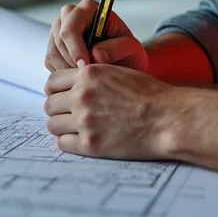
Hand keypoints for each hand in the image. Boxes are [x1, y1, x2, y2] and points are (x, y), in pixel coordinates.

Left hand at [43, 63, 177, 159]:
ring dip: (62, 126)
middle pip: (49, 104)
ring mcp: (84, 121)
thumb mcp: (117, 72)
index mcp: (88, 75)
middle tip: (70, 115)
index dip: (56, 91)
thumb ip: (91, 77)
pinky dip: (69, 142)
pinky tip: (81, 139)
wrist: (168, 118)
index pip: (52, 82)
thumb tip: (71, 85)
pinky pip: (62, 143)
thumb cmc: (150, 95)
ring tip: (76, 128)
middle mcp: (82, 96)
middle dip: (58, 109)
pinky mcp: (90, 144)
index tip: (62, 97)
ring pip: (53, 124)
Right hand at [45, 0, 147, 72]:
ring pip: (53, 50)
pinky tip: (79, 78)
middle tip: (85, 75)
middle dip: (70, 58)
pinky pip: (50, 61)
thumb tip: (96, 53)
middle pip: (59, 35)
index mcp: (90, 8)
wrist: (123, 65)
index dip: (75, 45)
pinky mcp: (54, 48)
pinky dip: (62, 73)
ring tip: (85, 78)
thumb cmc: (128, 53)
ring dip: (66, 68)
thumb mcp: (131, 49)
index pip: (72, 23)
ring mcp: (60, 31)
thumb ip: (117, 48)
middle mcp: (71, 15)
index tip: (85, 65)